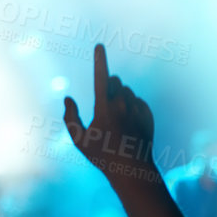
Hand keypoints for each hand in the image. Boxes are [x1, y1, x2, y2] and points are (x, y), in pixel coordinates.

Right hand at [63, 45, 157, 184]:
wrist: (133, 170)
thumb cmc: (102, 156)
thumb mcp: (79, 140)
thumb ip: (70, 117)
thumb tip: (68, 98)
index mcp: (104, 107)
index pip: (101, 76)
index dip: (99, 59)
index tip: (99, 46)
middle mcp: (123, 104)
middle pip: (115, 81)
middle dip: (108, 85)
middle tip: (103, 106)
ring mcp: (137, 109)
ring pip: (127, 91)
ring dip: (120, 97)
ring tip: (116, 120)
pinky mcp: (148, 115)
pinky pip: (138, 101)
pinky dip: (132, 107)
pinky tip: (128, 124)